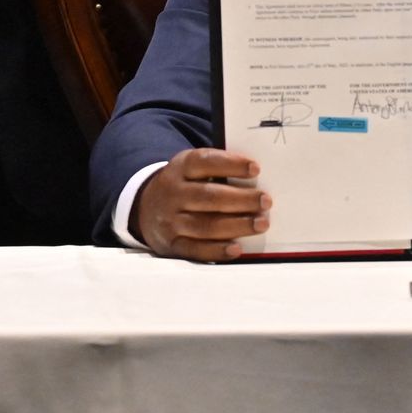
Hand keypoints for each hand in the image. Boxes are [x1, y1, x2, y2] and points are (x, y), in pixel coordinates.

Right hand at [132, 148, 268, 261]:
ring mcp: (170, 220)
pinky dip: (218, 250)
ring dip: (237, 225)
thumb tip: (254, 175)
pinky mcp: (172, 244)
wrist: (145, 208)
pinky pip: (196, 250)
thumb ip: (216, 169)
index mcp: (180, 167)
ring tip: (261, 223)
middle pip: (209, 196)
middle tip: (265, 201)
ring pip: (206, 225)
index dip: (230, 164)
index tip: (255, 168)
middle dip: (241, 199)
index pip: (205, 162)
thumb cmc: (184, 185)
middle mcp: (173, 193)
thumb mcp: (191, 168)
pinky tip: (237, 248)